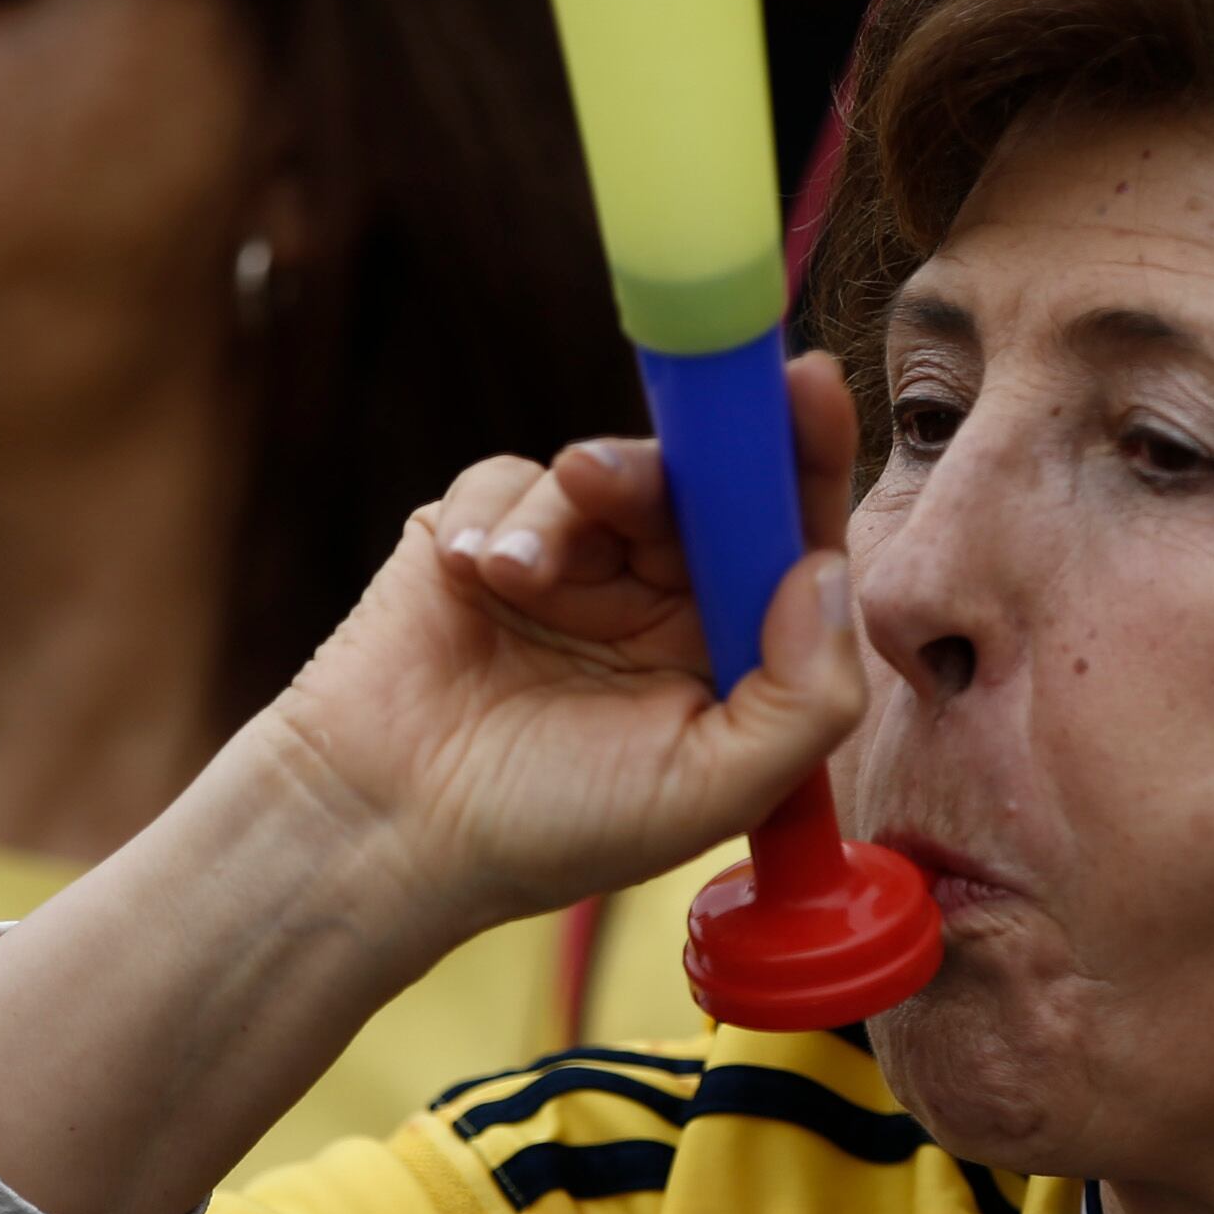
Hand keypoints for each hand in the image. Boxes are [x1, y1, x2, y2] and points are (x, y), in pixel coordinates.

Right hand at [264, 351, 869, 938]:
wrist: (387, 827)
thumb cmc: (555, 826)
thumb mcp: (711, 788)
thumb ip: (803, 696)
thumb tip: (825, 570)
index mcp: (726, 648)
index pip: (788, 535)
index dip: (807, 456)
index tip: (811, 385)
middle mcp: (660, 596)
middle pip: (699, 483)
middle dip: (671, 466)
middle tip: (603, 476)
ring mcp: (571, 561)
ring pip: (601, 472)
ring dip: (563, 512)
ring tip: (515, 576)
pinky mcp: (482, 536)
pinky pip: (507, 478)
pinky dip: (491, 516)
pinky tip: (469, 576)